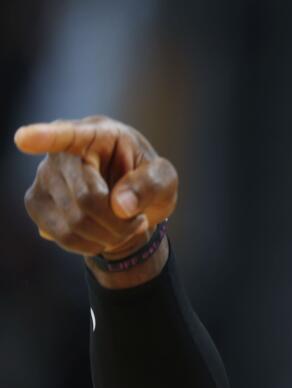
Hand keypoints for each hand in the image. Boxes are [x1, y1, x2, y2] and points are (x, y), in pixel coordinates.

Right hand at [14, 116, 177, 259]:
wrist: (131, 201)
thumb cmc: (147, 179)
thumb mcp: (164, 178)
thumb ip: (150, 185)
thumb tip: (120, 206)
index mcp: (96, 134)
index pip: (67, 135)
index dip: (45, 138)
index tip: (24, 139)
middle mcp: (61, 152)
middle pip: (86, 200)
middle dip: (120, 223)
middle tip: (139, 221)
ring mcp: (43, 176)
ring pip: (74, 223)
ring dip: (109, 236)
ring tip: (125, 227)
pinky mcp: (36, 202)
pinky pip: (62, 236)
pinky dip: (90, 245)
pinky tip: (103, 234)